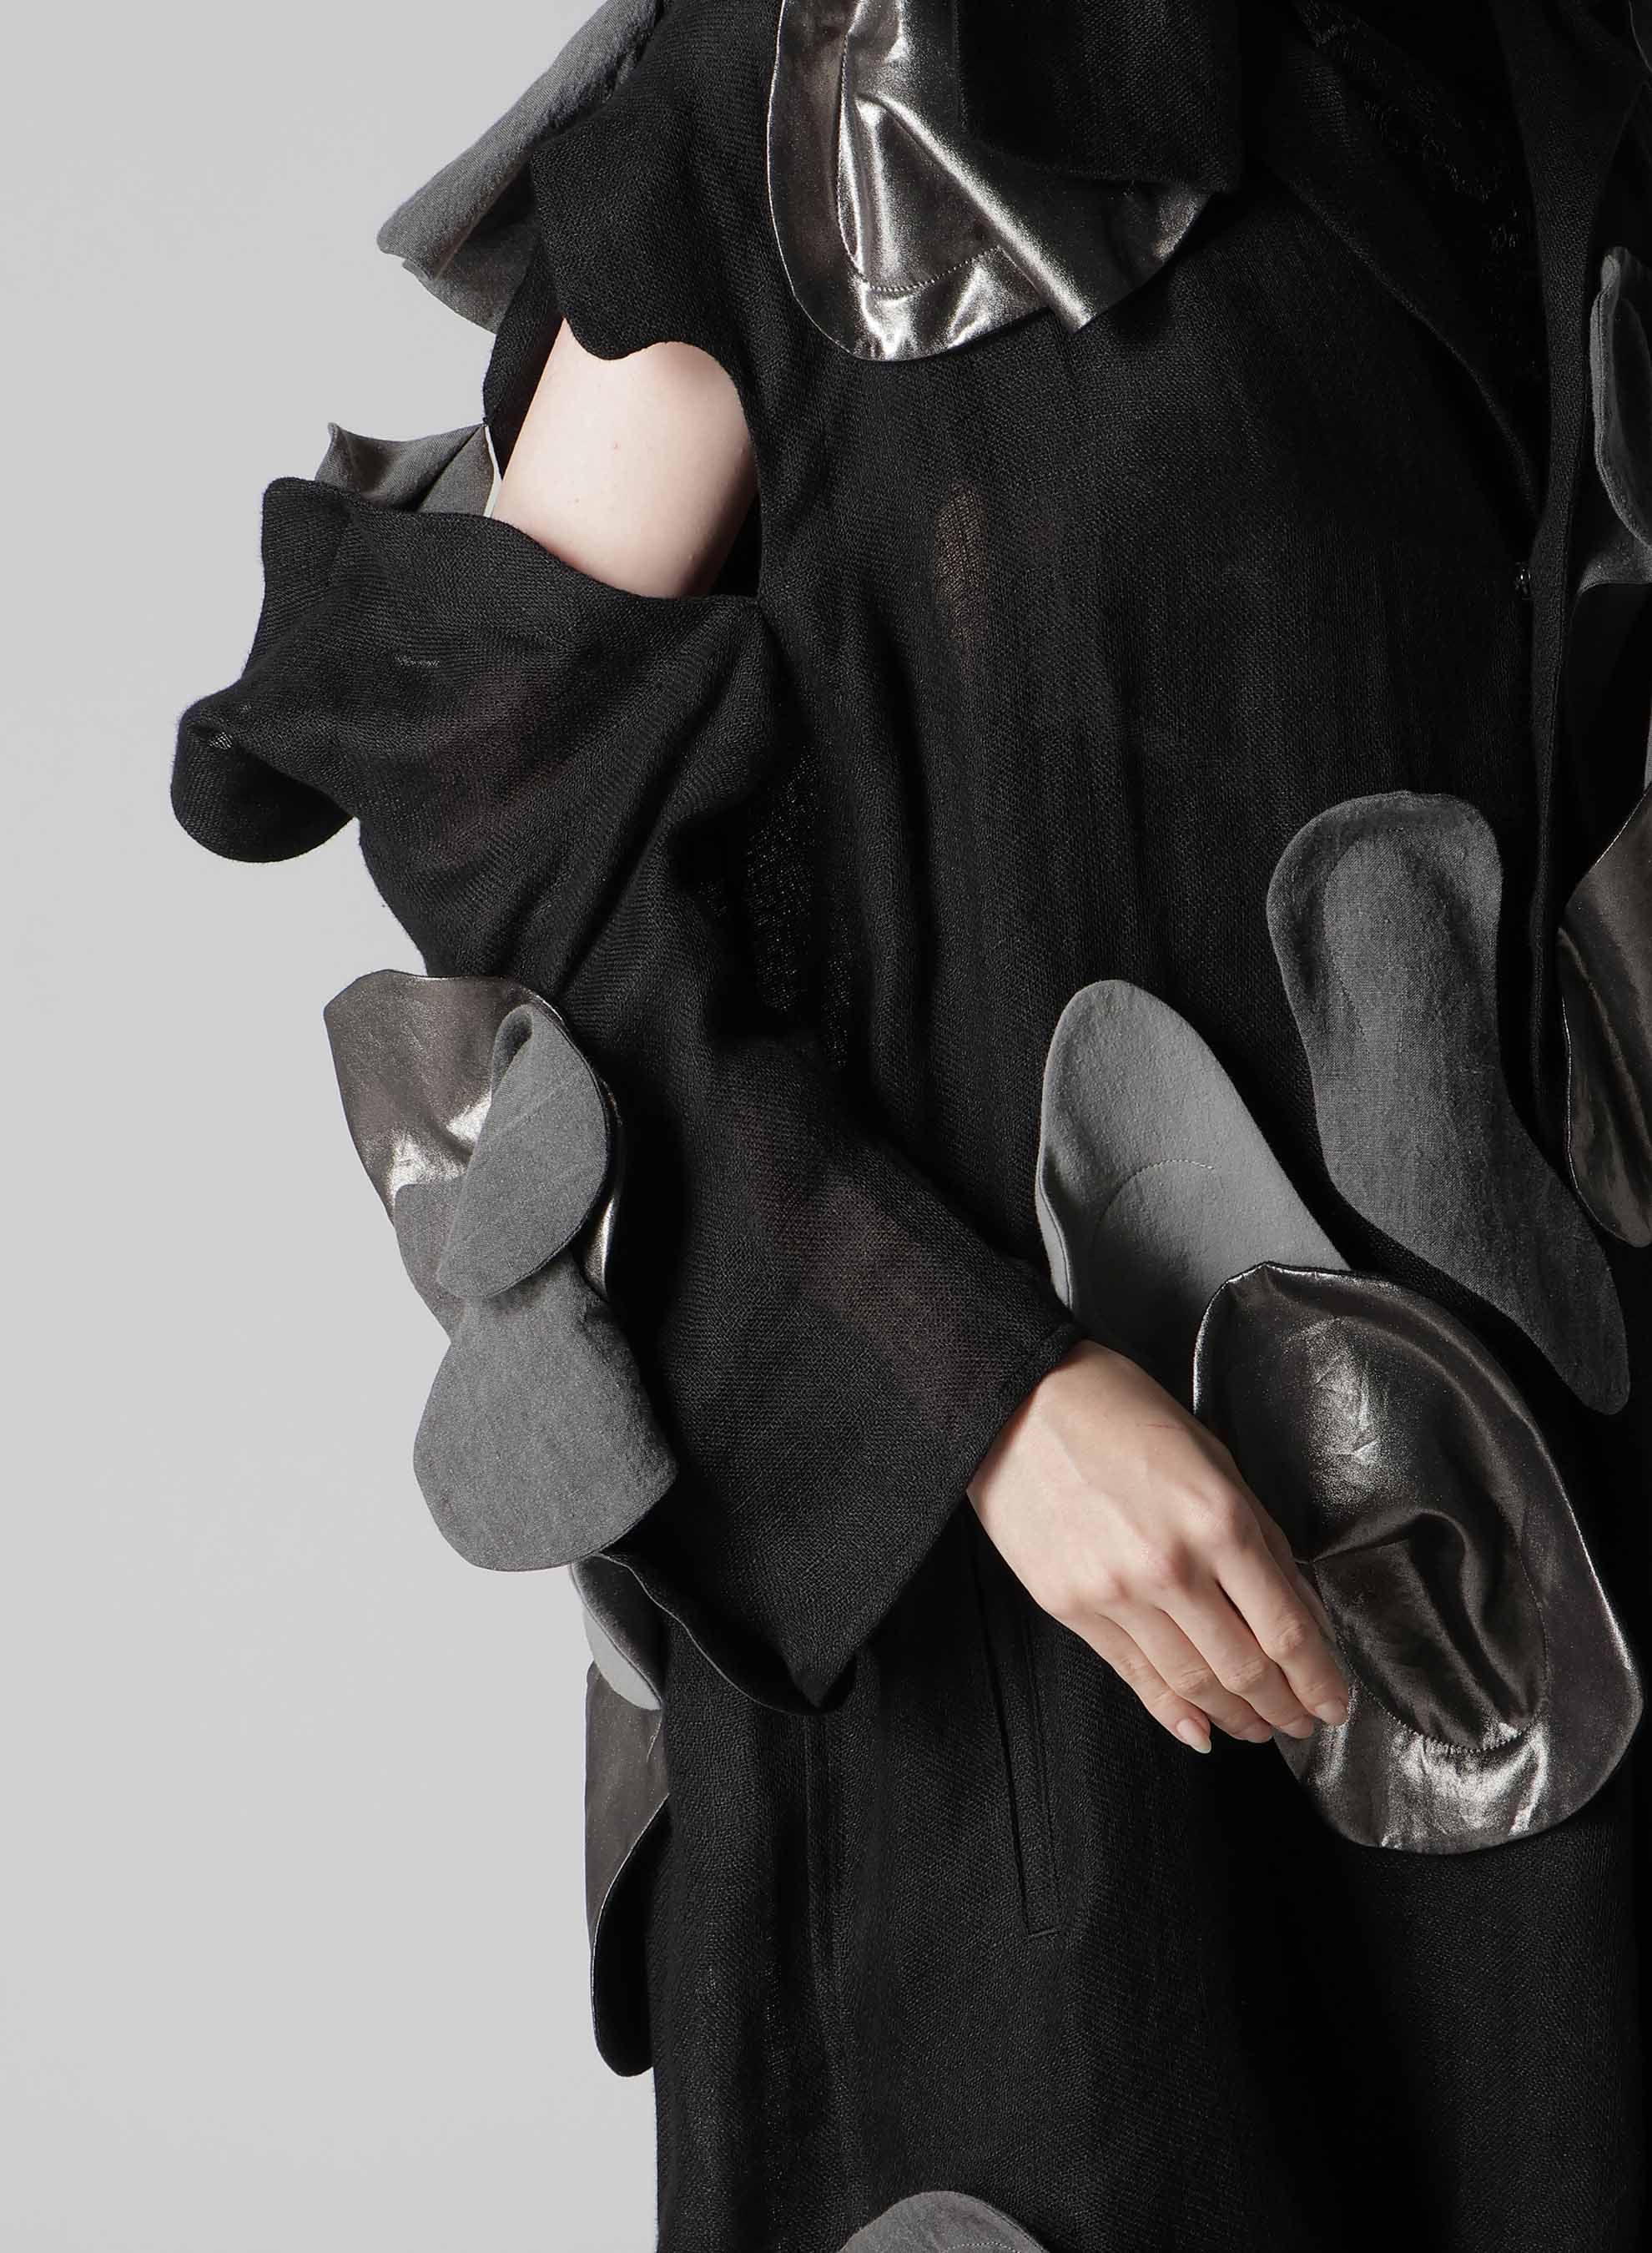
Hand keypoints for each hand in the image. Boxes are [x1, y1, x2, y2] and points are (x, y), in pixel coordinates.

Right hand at [966, 1338, 1351, 1753]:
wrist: (1017, 1402)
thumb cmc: (1121, 1413)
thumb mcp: (1213, 1459)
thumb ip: (1261, 1539)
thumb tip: (1301, 1616)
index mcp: (1218, 1520)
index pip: (1287, 1629)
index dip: (1319, 1679)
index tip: (1334, 1703)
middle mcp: (1171, 1566)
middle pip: (1245, 1668)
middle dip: (1283, 1707)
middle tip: (1301, 1723)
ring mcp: (1115, 1592)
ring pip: (1192, 1682)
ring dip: (1235, 1716)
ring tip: (1257, 1727)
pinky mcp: (1068, 1607)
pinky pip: (1133, 1674)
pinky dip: (1172, 1711)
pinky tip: (1200, 1728)